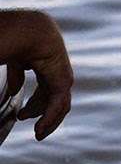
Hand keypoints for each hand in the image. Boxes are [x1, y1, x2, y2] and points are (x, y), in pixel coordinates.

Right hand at [0, 11, 73, 140]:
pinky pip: (58, 103)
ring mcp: (62, 75)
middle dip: (42, 115)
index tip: (20, 116)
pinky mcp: (64, 80)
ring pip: (60, 105)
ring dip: (49, 121)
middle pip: (53, 99)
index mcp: (43, 63)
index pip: (44, 90)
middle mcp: (55, 70)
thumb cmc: (14, 37)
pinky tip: (39, 128)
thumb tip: (15, 91)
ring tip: (37, 133)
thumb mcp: (14, 60)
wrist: (26, 30)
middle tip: (35, 130)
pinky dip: (50, 117)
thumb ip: (17, 75)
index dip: (34, 105)